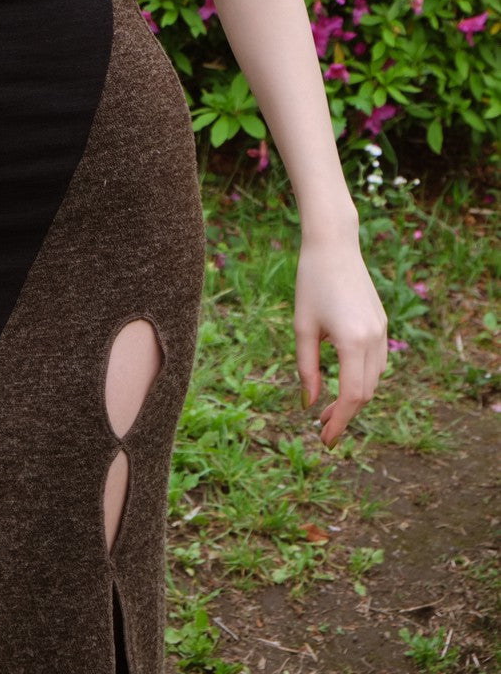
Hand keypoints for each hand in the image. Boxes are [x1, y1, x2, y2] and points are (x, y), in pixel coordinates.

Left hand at [294, 231, 388, 448]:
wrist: (334, 245)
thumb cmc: (310, 282)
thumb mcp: (302, 327)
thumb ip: (306, 368)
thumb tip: (309, 403)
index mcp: (353, 340)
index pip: (352, 395)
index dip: (340, 421)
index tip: (324, 439)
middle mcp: (374, 338)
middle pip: (366, 392)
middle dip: (346, 413)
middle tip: (321, 426)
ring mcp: (382, 330)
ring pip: (375, 379)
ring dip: (355, 397)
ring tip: (329, 406)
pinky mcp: (382, 323)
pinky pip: (377, 362)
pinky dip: (363, 378)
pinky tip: (343, 379)